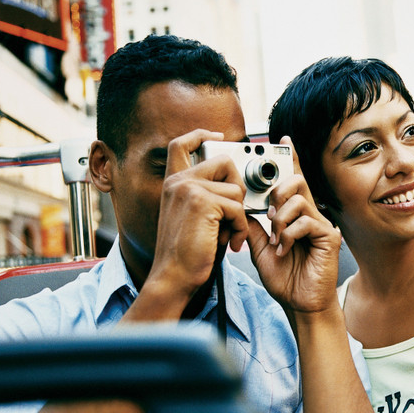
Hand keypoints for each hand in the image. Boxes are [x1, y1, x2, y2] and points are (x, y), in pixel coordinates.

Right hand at [149, 129, 248, 301]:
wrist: (172, 277)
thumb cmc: (188, 253)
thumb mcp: (196, 217)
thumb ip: (208, 195)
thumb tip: (237, 184)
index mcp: (173, 183)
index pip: (181, 144)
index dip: (200, 134)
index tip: (219, 136)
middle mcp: (178, 181)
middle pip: (224, 162)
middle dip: (238, 187)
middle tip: (236, 214)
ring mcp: (188, 188)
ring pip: (236, 189)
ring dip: (239, 216)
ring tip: (228, 235)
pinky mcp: (202, 202)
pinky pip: (238, 207)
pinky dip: (240, 228)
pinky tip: (231, 243)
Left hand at [247, 136, 341, 313]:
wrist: (299, 304)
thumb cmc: (285, 278)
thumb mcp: (260, 248)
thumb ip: (254, 226)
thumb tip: (243, 208)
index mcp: (294, 214)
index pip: (292, 181)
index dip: (290, 159)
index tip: (282, 141)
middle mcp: (309, 214)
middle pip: (297, 181)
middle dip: (278, 192)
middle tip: (270, 215)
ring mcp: (321, 224)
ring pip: (298, 200)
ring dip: (280, 220)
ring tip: (277, 240)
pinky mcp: (328, 237)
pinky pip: (305, 222)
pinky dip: (288, 236)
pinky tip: (285, 250)